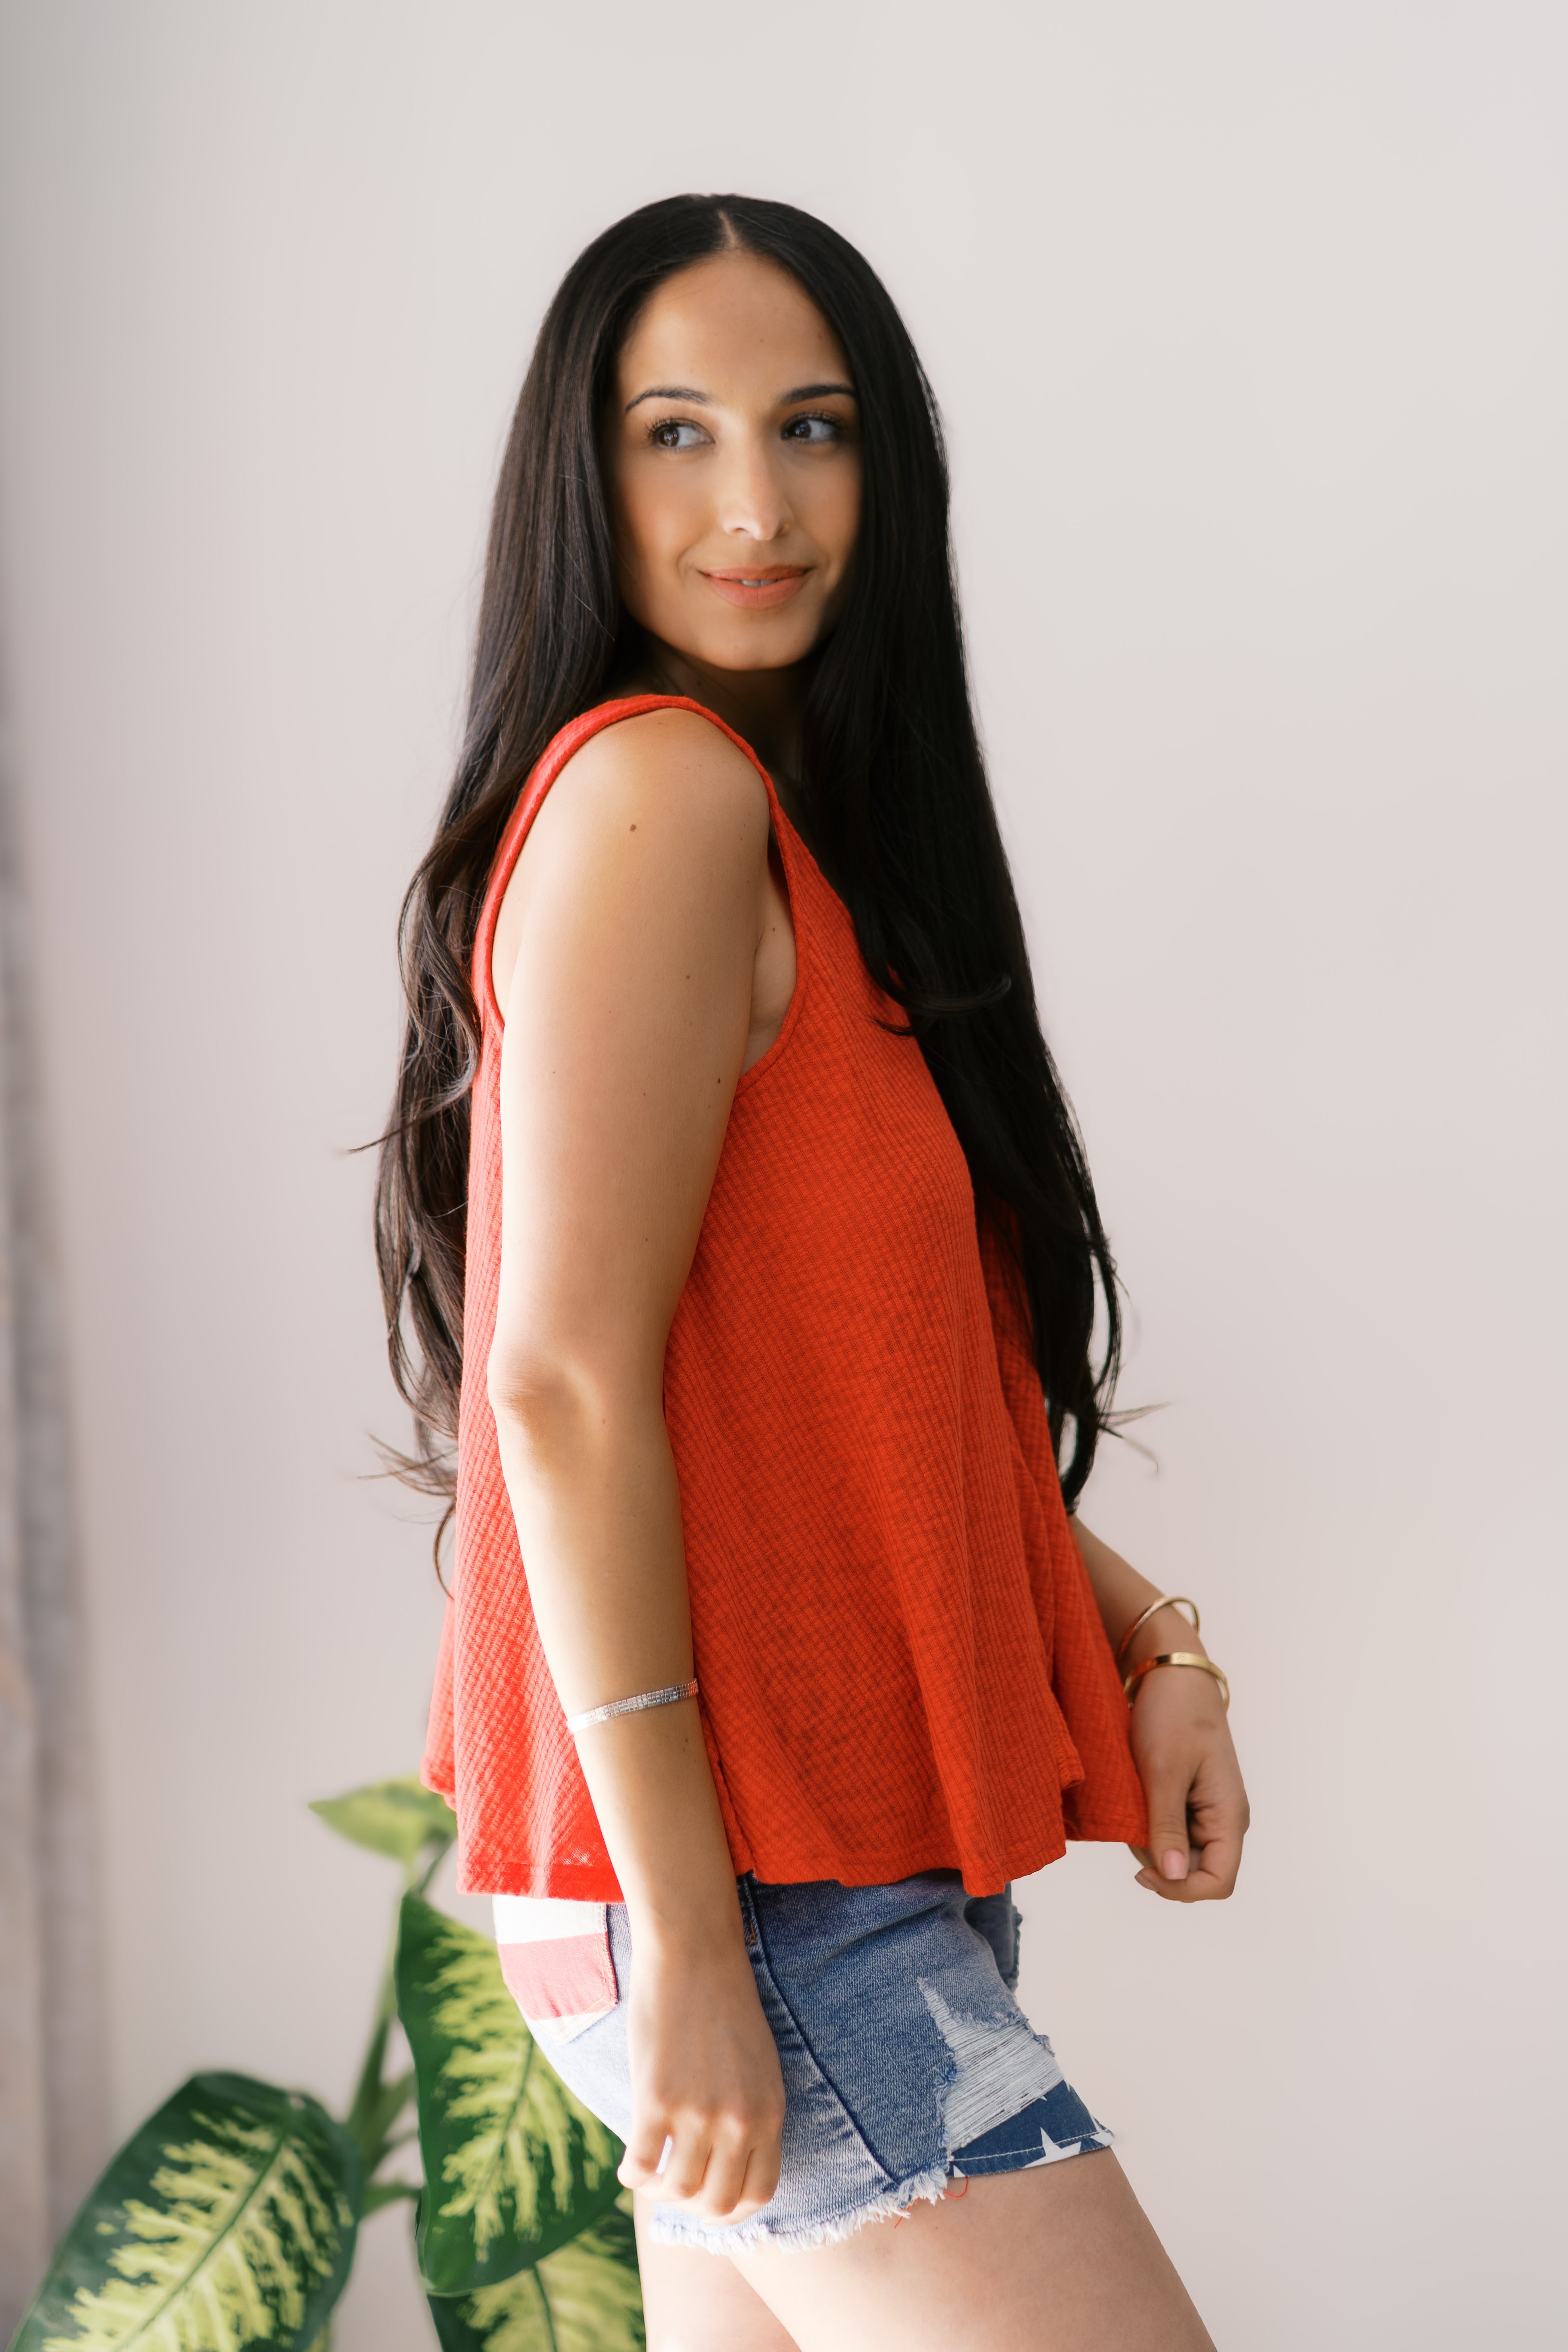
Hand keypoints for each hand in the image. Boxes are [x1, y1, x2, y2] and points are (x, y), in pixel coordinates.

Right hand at [618, 1913, 786, 2224]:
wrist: (694, 1952)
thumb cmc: (724, 2002)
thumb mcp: (758, 2064)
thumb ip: (750, 2114)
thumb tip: (727, 2165)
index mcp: (769, 2112)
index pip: (759, 2194)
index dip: (732, 2207)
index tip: (711, 2197)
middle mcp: (738, 2121)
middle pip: (717, 2204)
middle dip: (695, 2207)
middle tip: (676, 2187)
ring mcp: (697, 2113)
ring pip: (677, 2191)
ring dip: (660, 2191)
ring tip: (651, 2172)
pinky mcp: (656, 2100)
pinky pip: (639, 2167)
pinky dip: (632, 2175)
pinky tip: (630, 2161)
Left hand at [1127, 1660, 1249, 1902]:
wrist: (1172, 1674)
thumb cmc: (1172, 1715)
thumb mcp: (1163, 1771)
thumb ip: (1167, 1825)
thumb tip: (1171, 1875)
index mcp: (1229, 1815)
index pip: (1218, 1882)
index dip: (1180, 1889)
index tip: (1141, 1871)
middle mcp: (1224, 1819)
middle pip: (1194, 1872)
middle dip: (1158, 1860)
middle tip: (1129, 1821)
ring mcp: (1207, 1810)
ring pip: (1177, 1853)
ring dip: (1149, 1839)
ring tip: (1132, 1799)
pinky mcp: (1189, 1800)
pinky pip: (1169, 1830)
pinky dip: (1148, 1823)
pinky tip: (1135, 1796)